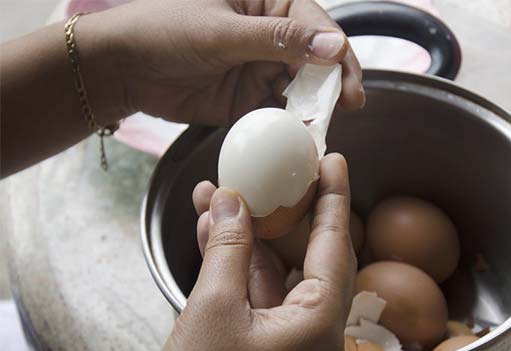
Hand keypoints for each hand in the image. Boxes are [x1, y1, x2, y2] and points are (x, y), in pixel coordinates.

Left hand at [82, 0, 364, 126]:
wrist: (123, 68)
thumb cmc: (164, 30)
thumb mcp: (223, 32)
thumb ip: (278, 40)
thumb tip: (333, 45)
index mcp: (268, 2)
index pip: (315, 24)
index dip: (337, 52)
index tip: (349, 81)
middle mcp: (270, 35)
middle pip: (316, 59)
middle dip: (332, 83)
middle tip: (348, 106)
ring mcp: (260, 69)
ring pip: (300, 89)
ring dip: (313, 107)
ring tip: (323, 126)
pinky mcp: (249, 100)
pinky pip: (278, 113)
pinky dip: (289, 126)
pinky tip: (300, 137)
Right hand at [151, 154, 356, 350]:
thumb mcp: (212, 309)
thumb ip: (227, 249)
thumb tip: (231, 200)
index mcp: (318, 322)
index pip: (334, 245)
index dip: (332, 198)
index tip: (333, 161)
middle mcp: (311, 327)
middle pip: (305, 252)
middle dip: (281, 209)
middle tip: (278, 169)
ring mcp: (286, 335)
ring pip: (272, 268)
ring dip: (245, 232)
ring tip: (219, 192)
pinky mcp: (261, 340)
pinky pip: (253, 289)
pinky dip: (233, 260)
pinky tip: (211, 229)